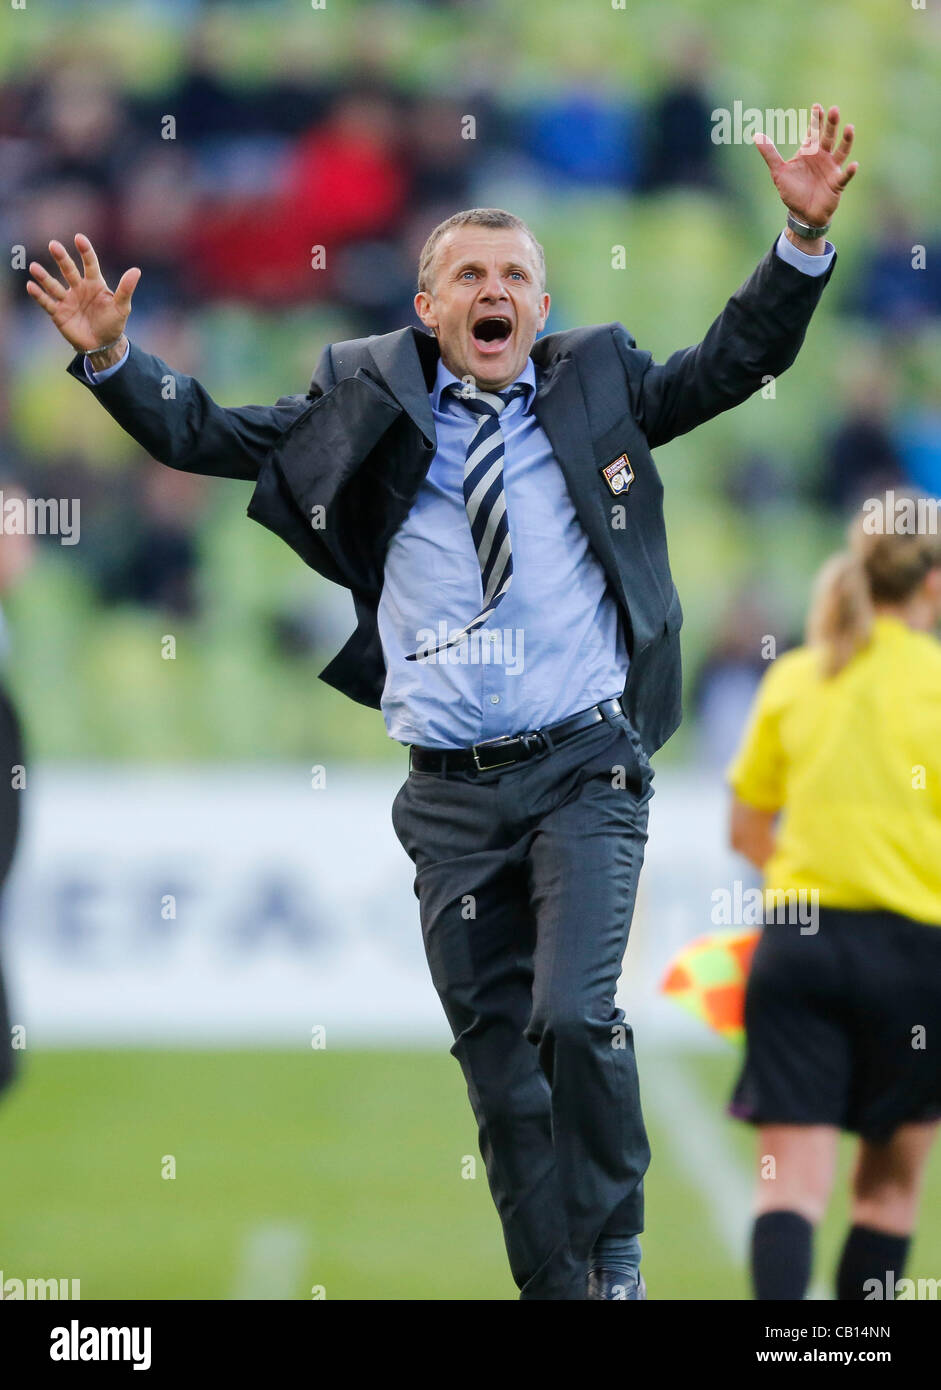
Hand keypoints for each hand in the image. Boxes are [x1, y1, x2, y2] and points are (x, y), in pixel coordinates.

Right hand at [26, 233, 140, 353]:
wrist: (102, 345)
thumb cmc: (113, 323)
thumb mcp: (121, 307)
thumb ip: (126, 289)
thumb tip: (136, 270)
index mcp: (94, 284)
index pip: (90, 264)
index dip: (85, 251)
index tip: (79, 238)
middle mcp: (79, 288)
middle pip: (69, 270)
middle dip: (62, 258)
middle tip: (53, 245)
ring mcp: (67, 300)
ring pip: (54, 285)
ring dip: (44, 277)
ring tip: (34, 267)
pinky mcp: (58, 313)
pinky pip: (47, 302)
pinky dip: (39, 295)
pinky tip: (31, 286)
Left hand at [754, 103, 857, 227]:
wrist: (802, 214)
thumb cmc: (792, 191)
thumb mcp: (778, 172)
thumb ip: (770, 154)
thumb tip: (756, 135)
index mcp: (809, 151)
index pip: (814, 131)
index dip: (816, 119)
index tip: (817, 106)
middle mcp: (823, 156)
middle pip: (829, 137)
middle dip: (831, 124)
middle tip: (834, 110)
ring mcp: (832, 168)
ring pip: (841, 151)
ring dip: (846, 140)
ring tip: (849, 128)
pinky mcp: (837, 183)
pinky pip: (845, 176)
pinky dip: (849, 171)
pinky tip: (853, 165)